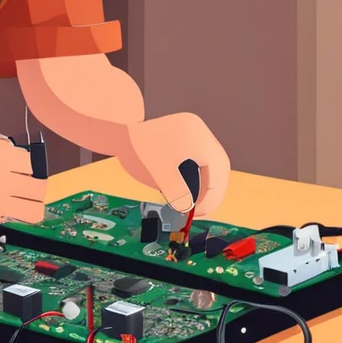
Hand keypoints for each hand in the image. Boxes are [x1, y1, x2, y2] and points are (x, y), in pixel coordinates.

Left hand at [116, 113, 230, 215]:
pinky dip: (199, 177)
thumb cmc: (138, 148)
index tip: (198, 212)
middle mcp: (201, 132)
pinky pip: (203, 161)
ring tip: (192, 201)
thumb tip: (188, 208)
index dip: (212, 195)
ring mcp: (197, 133)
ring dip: (206, 185)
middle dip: (212, 191)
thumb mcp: (157, 171)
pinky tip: (186, 188)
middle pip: (219, 167)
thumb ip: (175, 190)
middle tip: (198, 210)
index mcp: (198, 136)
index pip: (218, 170)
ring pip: (213, 165)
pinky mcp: (191, 138)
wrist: (122, 130)